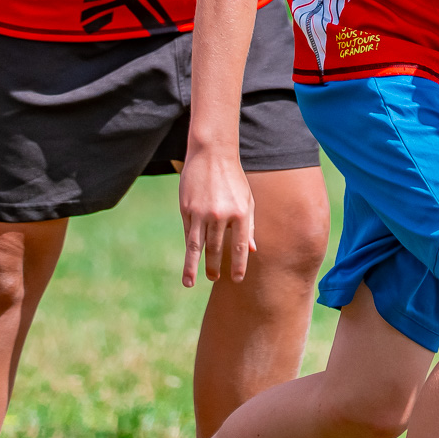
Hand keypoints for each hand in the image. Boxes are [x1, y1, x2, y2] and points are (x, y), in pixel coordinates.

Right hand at [177, 148, 255, 286]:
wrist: (212, 154)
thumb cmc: (233, 179)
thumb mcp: (247, 200)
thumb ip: (249, 226)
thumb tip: (252, 250)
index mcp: (240, 213)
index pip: (240, 247)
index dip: (239, 265)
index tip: (236, 280)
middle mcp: (221, 215)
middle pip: (216, 249)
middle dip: (214, 268)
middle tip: (214, 279)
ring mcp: (202, 212)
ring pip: (196, 246)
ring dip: (193, 267)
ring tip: (190, 283)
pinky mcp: (187, 208)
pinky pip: (188, 232)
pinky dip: (189, 247)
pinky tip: (189, 258)